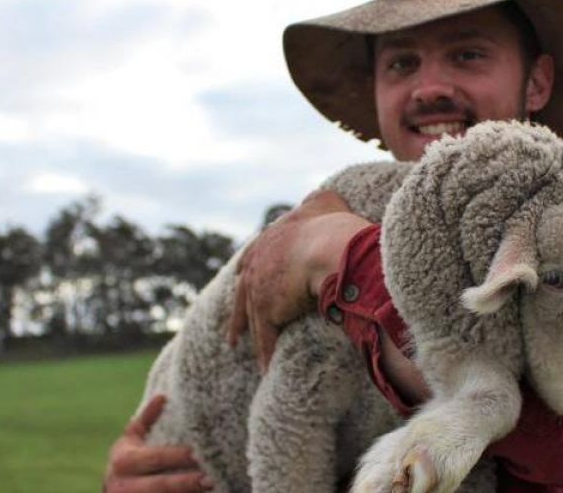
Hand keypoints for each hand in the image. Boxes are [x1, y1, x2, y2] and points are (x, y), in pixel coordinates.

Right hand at [103, 395, 211, 492]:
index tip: (198, 453)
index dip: (177, 457)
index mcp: (124, 462)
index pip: (156, 458)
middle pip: (161, 485)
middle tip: (211, 478)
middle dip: (187, 483)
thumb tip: (162, 396)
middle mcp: (123, 486)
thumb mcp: (130, 441)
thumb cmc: (128, 462)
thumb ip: (145, 420)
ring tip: (213, 486)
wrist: (112, 492)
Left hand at [228, 190, 371, 370]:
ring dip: (244, 333)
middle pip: (241, 290)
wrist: (329, 247)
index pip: (252, 258)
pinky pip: (265, 339)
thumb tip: (325, 195)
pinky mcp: (266, 311)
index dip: (249, 271)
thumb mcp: (324, 202)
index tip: (243, 279)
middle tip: (231, 322)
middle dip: (237, 307)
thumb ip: (320, 200)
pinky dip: (265, 354)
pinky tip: (264, 367)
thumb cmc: (331, 225)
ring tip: (237, 346)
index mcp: (268, 241)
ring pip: (248, 317)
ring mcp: (258, 289)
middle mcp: (256, 264)